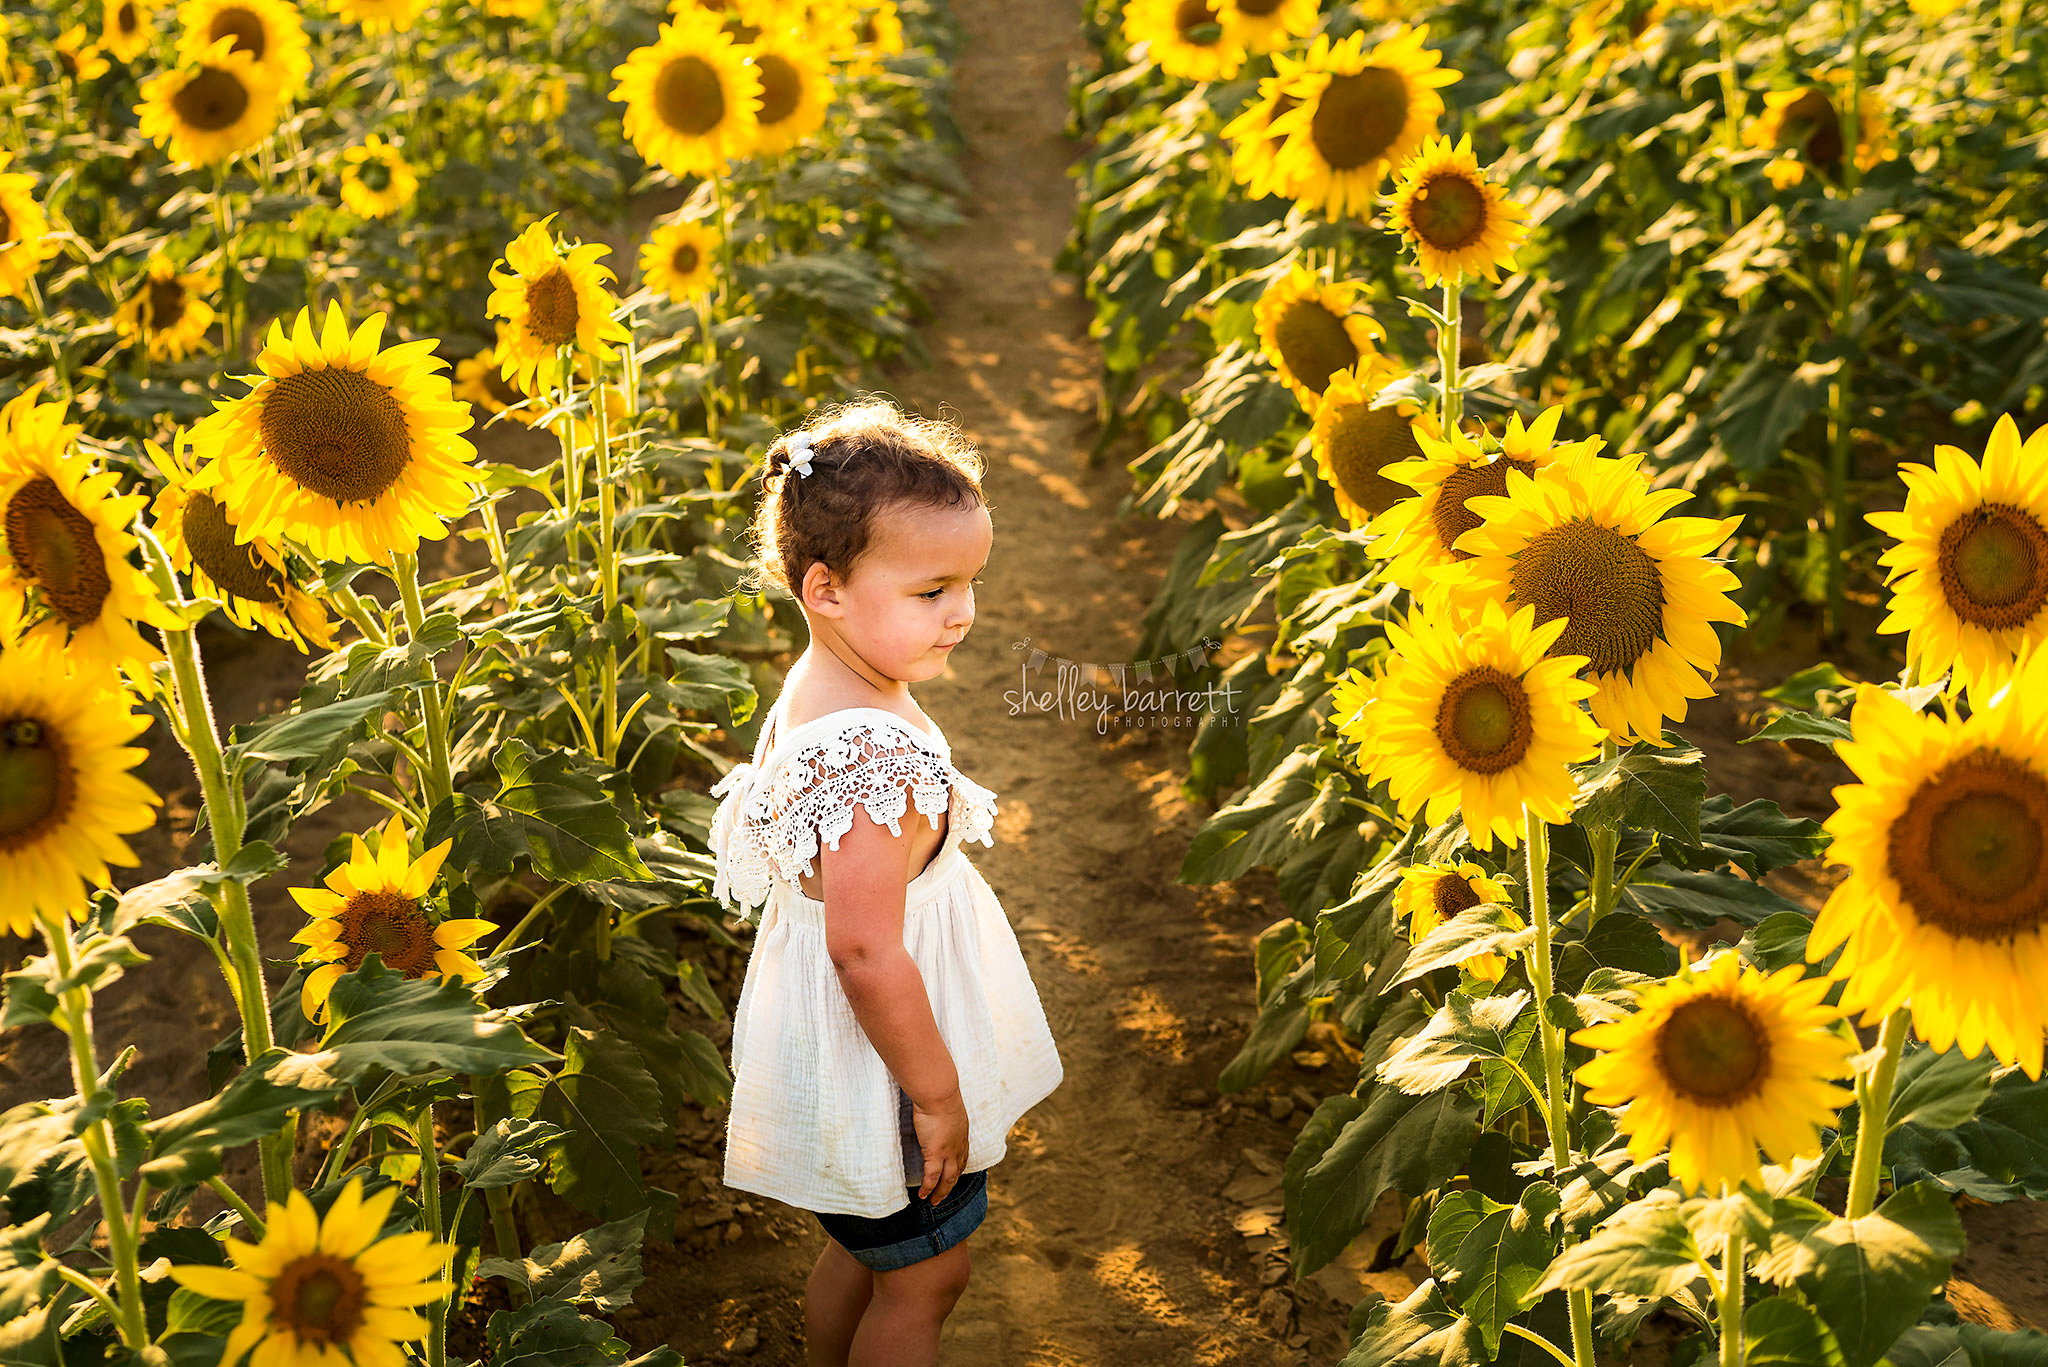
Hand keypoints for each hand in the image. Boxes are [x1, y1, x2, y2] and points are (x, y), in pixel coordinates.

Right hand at [909, 1087, 969, 1204]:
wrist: (939, 1094)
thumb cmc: (940, 1095)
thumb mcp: (947, 1107)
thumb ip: (943, 1115)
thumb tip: (935, 1112)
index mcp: (962, 1135)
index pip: (963, 1158)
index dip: (958, 1169)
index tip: (954, 1176)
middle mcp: (958, 1147)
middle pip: (956, 1172)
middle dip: (950, 1186)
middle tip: (943, 1196)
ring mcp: (948, 1152)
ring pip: (947, 1179)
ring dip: (941, 1192)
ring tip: (934, 1201)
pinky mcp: (935, 1154)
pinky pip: (932, 1177)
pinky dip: (928, 1188)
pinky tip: (923, 1195)